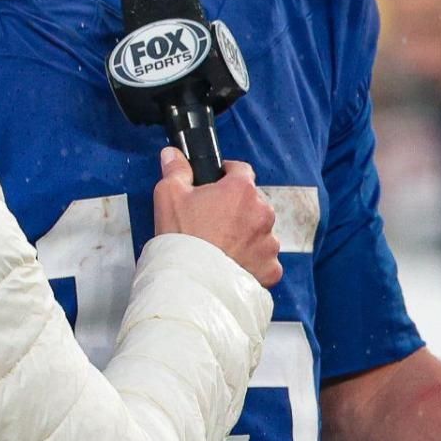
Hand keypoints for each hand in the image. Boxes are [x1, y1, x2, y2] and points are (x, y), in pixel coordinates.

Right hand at [153, 147, 281, 286]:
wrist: (191, 285)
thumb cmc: (182, 238)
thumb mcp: (169, 196)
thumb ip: (175, 170)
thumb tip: (173, 155)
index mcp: (242, 190)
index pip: (241, 170)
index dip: (227, 175)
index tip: (216, 185)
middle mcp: (263, 213)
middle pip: (253, 202)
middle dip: (237, 209)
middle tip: (213, 222)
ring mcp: (269, 243)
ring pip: (260, 232)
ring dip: (247, 235)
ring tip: (222, 247)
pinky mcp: (271, 269)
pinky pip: (265, 260)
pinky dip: (253, 261)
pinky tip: (232, 265)